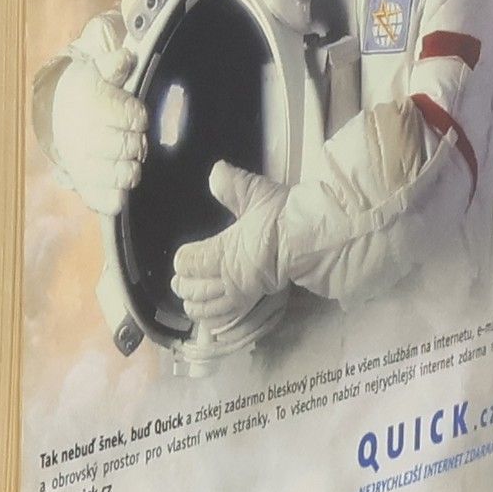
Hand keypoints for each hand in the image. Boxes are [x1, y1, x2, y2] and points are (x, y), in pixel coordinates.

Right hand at [49, 32, 147, 216]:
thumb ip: (115, 63)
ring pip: (127, 176)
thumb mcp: (99, 71)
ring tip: (126, 156)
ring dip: (132, 166)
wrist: (58, 115)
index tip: (133, 116)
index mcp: (91, 106)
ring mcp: (84, 167)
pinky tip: (117, 179)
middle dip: (138, 142)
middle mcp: (86, 138)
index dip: (139, 117)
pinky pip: (111, 202)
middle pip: (132, 147)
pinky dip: (119, 194)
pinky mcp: (86, 189)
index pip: (135, 118)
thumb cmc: (89, 91)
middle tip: (131, 136)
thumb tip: (126, 57)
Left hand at [173, 160, 289, 324]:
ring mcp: (242, 295)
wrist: (314, 241)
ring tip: (189, 297)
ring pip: (206, 308)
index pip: (188, 263)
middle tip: (179, 279)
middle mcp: (230, 278)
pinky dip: (211, 319)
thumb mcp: (257, 194)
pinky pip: (225, 319)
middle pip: (193, 289)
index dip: (182, 259)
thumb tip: (216, 172)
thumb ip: (231, 185)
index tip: (182, 255)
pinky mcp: (254, 304)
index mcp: (225, 251)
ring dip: (194, 303)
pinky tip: (207, 315)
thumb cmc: (284, 217)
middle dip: (183, 284)